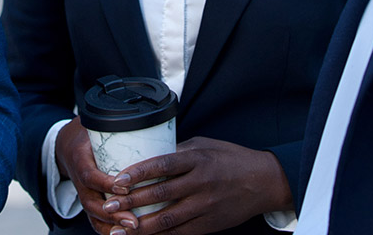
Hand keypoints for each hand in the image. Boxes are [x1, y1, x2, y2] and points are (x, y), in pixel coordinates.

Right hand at [54, 117, 132, 234]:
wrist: (64, 145)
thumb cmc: (86, 132)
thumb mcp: (94, 122)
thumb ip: (114, 121)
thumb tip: (144, 117)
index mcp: (80, 158)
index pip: (90, 175)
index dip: (105, 184)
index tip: (124, 189)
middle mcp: (79, 179)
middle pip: (91, 202)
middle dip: (112, 213)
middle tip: (133, 220)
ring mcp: (82, 192)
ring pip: (92, 214)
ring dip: (112, 225)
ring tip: (132, 230)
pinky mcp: (88, 200)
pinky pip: (94, 220)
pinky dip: (107, 229)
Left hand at [103, 137, 292, 234]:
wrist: (264, 181)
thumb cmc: (231, 158)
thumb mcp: (204, 145)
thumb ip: (178, 152)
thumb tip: (147, 155)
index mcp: (197, 159)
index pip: (162, 166)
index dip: (137, 174)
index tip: (117, 180)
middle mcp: (201, 184)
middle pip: (160, 195)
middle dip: (131, 202)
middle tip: (108, 205)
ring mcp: (205, 206)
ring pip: (167, 220)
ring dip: (139, 226)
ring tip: (117, 228)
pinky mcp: (209, 225)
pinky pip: (179, 233)